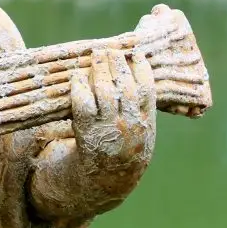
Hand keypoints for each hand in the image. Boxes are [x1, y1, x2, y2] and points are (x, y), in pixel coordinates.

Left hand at [69, 47, 155, 213]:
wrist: (108, 178)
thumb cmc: (126, 146)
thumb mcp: (144, 130)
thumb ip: (143, 106)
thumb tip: (138, 69)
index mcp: (146, 123)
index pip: (147, 91)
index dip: (142, 69)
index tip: (136, 53)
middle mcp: (129, 125)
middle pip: (124, 87)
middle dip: (117, 64)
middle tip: (110, 49)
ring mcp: (107, 128)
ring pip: (105, 92)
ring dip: (100, 69)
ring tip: (96, 55)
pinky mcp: (86, 131)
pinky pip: (83, 102)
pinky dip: (80, 85)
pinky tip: (79, 76)